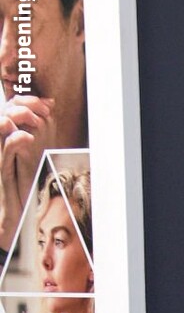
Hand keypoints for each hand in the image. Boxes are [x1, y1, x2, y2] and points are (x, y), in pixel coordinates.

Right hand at [0, 95, 54, 249]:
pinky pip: (5, 149)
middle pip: (5, 110)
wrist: (12, 212)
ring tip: (35, 119)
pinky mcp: (0, 169)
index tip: (46, 104)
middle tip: (42, 109)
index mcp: (5, 136)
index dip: (27, 100)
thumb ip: (37, 132)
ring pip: (1, 124)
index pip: (11, 106)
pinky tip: (28, 138)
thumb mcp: (32, 154)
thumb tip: (49, 108)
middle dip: (24, 105)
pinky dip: (16, 140)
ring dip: (18, 116)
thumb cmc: (23, 184)